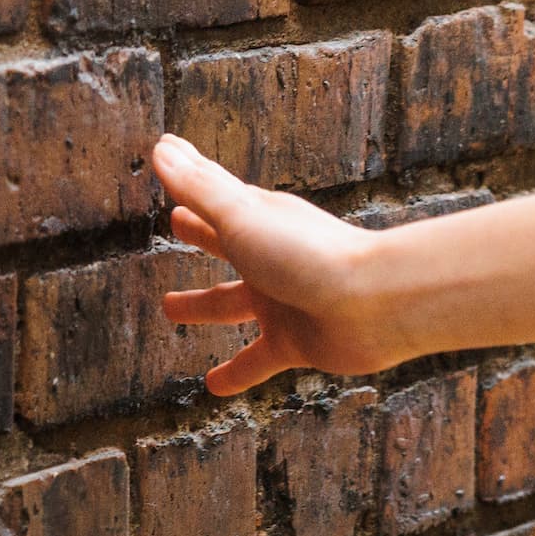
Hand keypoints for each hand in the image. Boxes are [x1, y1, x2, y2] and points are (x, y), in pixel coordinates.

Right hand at [151, 134, 417, 395]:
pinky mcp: (295, 342)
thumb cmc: (310, 254)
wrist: (374, 303)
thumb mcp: (240, 217)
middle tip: (176, 226)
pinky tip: (213, 386)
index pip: (215, 198)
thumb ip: (199, 188)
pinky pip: (256, 360)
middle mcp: (270, 258)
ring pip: (231, 304)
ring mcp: (282, 301)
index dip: (192, 187)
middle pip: (224, 244)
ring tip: (171, 311)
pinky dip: (235, 373)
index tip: (170, 166)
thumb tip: (160, 148)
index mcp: (258, 221)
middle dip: (201, 234)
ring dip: (203, 307)